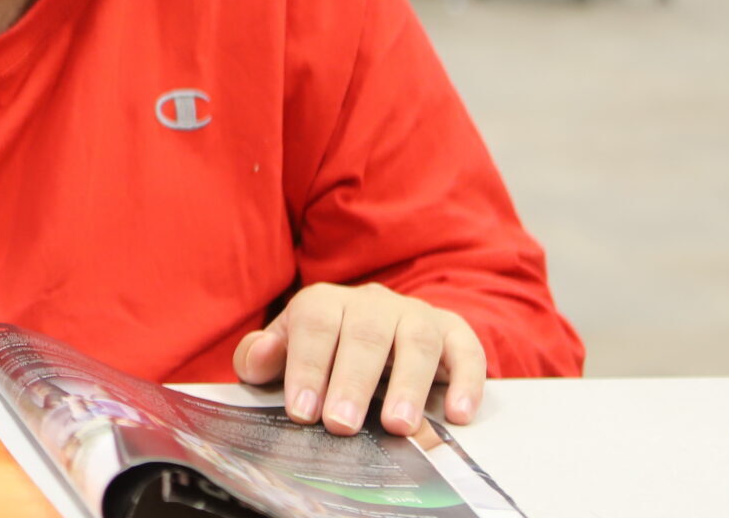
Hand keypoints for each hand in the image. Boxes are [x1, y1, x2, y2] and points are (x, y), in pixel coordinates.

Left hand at [232, 283, 484, 437]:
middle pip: (366, 335)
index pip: (314, 325)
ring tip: (397, 426)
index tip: (303, 411)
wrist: (380, 327)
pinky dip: (468, 381)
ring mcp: (417, 315)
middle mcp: (373, 303)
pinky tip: (458, 414)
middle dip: (353, 382)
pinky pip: (467, 350)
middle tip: (342, 425)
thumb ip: (263, 356)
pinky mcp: (454, 333)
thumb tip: (260, 356)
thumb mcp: (287, 349)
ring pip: (417, 341)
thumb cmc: (325, 349)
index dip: (307, 368)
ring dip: (408, 384)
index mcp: (326, 303)